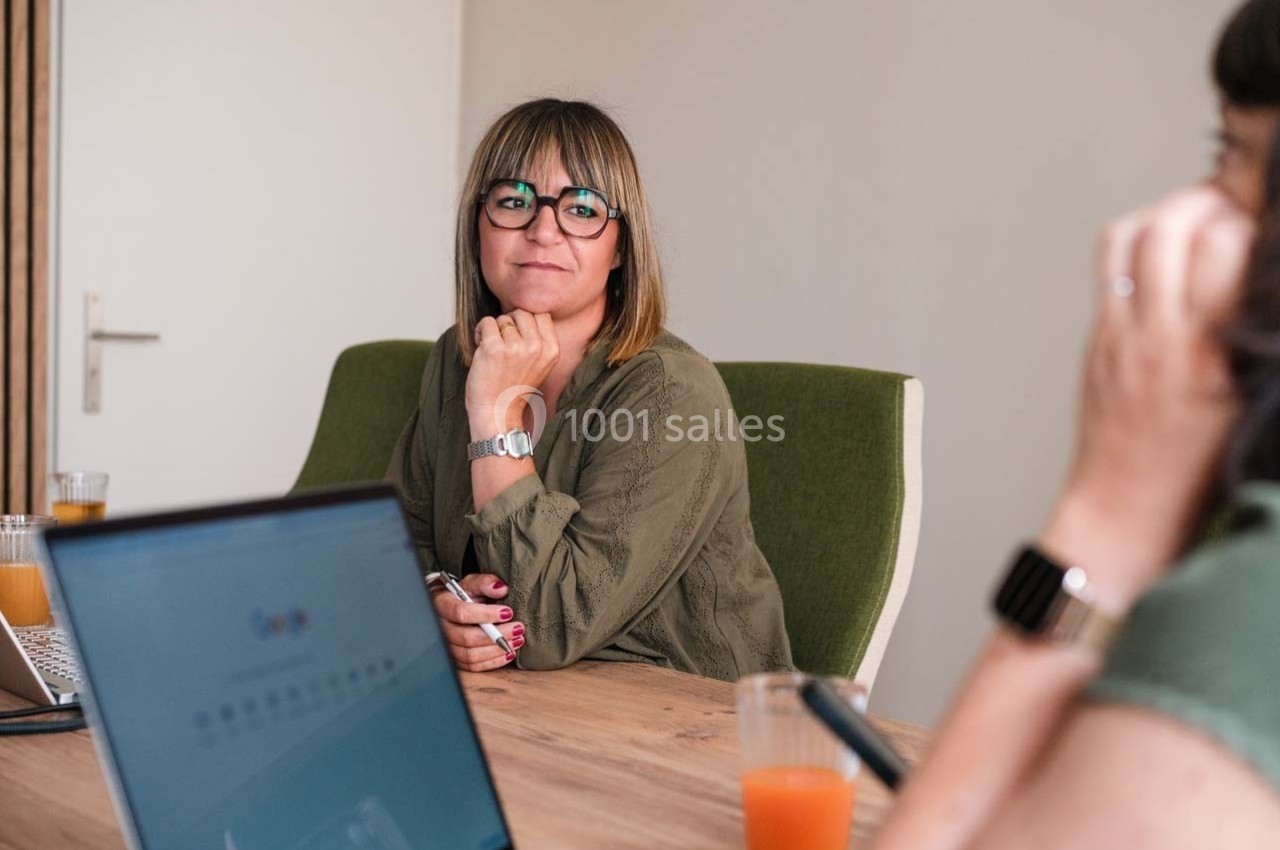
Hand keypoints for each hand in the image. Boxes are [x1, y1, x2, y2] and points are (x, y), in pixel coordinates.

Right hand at [430, 573, 525, 671]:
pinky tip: (508, 653)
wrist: (449, 607)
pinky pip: (473, 666)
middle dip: (497, 635)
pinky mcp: (455, 659)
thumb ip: (485, 583)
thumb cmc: (461, 594)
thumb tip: (501, 588)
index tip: (508, 612)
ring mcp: (447, 646)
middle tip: (517, 628)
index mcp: (442, 605)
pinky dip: (493, 662)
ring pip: (471, 655)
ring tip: (517, 640)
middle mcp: (441, 628)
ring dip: (497, 650)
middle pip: (467, 637)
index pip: (461, 612)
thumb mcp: (471, 583)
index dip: (486, 614)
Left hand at [466, 309, 559, 435]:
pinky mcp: (494, 348)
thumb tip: (524, 312)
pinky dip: (481, 331)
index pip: (542, 314)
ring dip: (493, 330)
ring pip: (503, 318)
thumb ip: (538, 340)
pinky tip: (482, 347)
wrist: (497, 413)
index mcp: (552, 350)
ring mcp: (516, 348)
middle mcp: (537, 347)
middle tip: (503, 342)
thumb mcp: (539, 365)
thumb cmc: (513, 389)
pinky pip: (486, 322)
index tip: (518, 335)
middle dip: (510, 323)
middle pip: (522, 312)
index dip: (526, 321)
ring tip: (493, 349)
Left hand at [1042, 184, 1255, 602]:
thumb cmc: (1198, 473)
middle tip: (1239, 204)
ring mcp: (1120, 332)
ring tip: (1201, 217)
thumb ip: (1260, 342)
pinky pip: (1109, 265)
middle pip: (1174, 226)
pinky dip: (1137, 240)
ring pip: (1131, 235)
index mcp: (1209, 354)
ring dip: (1168, 211)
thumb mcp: (1252, 405)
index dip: (1256, 219)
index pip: (1230, 248)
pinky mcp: (1097, 337)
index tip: (1272, 220)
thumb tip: (1270, 285)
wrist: (1124, 510)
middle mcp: (1159, 333)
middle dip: (1211, 198)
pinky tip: (1165, 251)